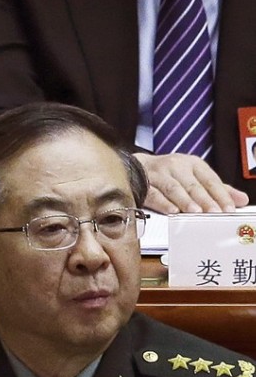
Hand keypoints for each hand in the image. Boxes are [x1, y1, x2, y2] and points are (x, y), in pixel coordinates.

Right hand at [133, 152, 248, 213]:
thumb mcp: (194, 176)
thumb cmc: (168, 174)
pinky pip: (155, 194)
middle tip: (215, 212)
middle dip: (205, 200)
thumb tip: (241, 200)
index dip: (220, 194)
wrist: (135, 166)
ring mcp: (159, 174)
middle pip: (193, 185)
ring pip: (174, 188)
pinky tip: (172, 211)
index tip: (229, 208)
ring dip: (185, 201)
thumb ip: (217, 189)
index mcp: (192, 163)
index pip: (210, 180)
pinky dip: (163, 203)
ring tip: (195, 212)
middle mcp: (177, 166)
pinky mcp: (143, 184)